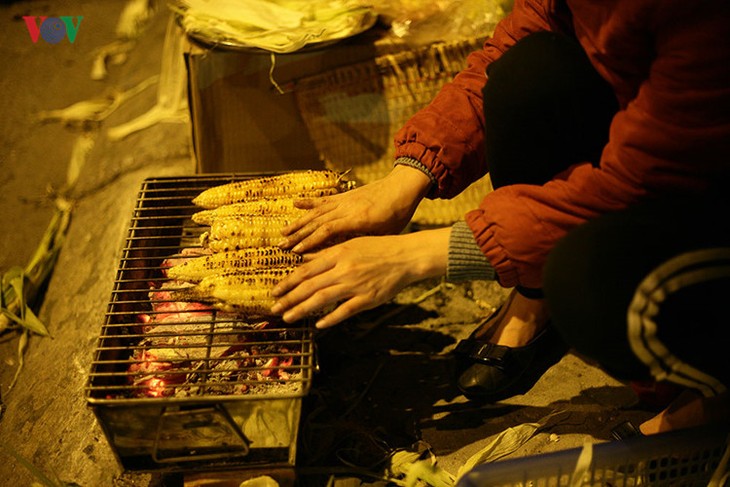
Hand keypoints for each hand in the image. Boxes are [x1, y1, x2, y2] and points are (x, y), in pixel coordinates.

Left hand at [271, 228, 449, 327]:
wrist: (405, 256)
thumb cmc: (378, 248)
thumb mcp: (350, 244)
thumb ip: (327, 254)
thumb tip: (304, 259)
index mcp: (338, 254)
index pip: (306, 270)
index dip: (288, 282)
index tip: (275, 291)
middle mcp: (343, 269)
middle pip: (309, 286)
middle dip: (289, 298)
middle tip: (274, 308)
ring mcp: (355, 284)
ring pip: (322, 298)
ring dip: (302, 309)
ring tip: (288, 317)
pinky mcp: (368, 298)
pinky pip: (345, 310)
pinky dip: (331, 318)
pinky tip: (318, 325)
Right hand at [277, 165, 431, 253]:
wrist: (402, 188)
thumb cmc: (397, 215)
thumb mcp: (385, 234)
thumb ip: (366, 244)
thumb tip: (350, 258)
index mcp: (357, 219)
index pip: (327, 231)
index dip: (310, 242)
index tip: (296, 252)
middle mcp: (346, 208)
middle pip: (316, 222)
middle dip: (298, 235)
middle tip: (282, 246)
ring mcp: (343, 200)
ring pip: (316, 212)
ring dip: (299, 222)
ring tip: (283, 231)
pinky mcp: (344, 195)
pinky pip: (323, 200)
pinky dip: (308, 202)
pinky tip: (295, 203)